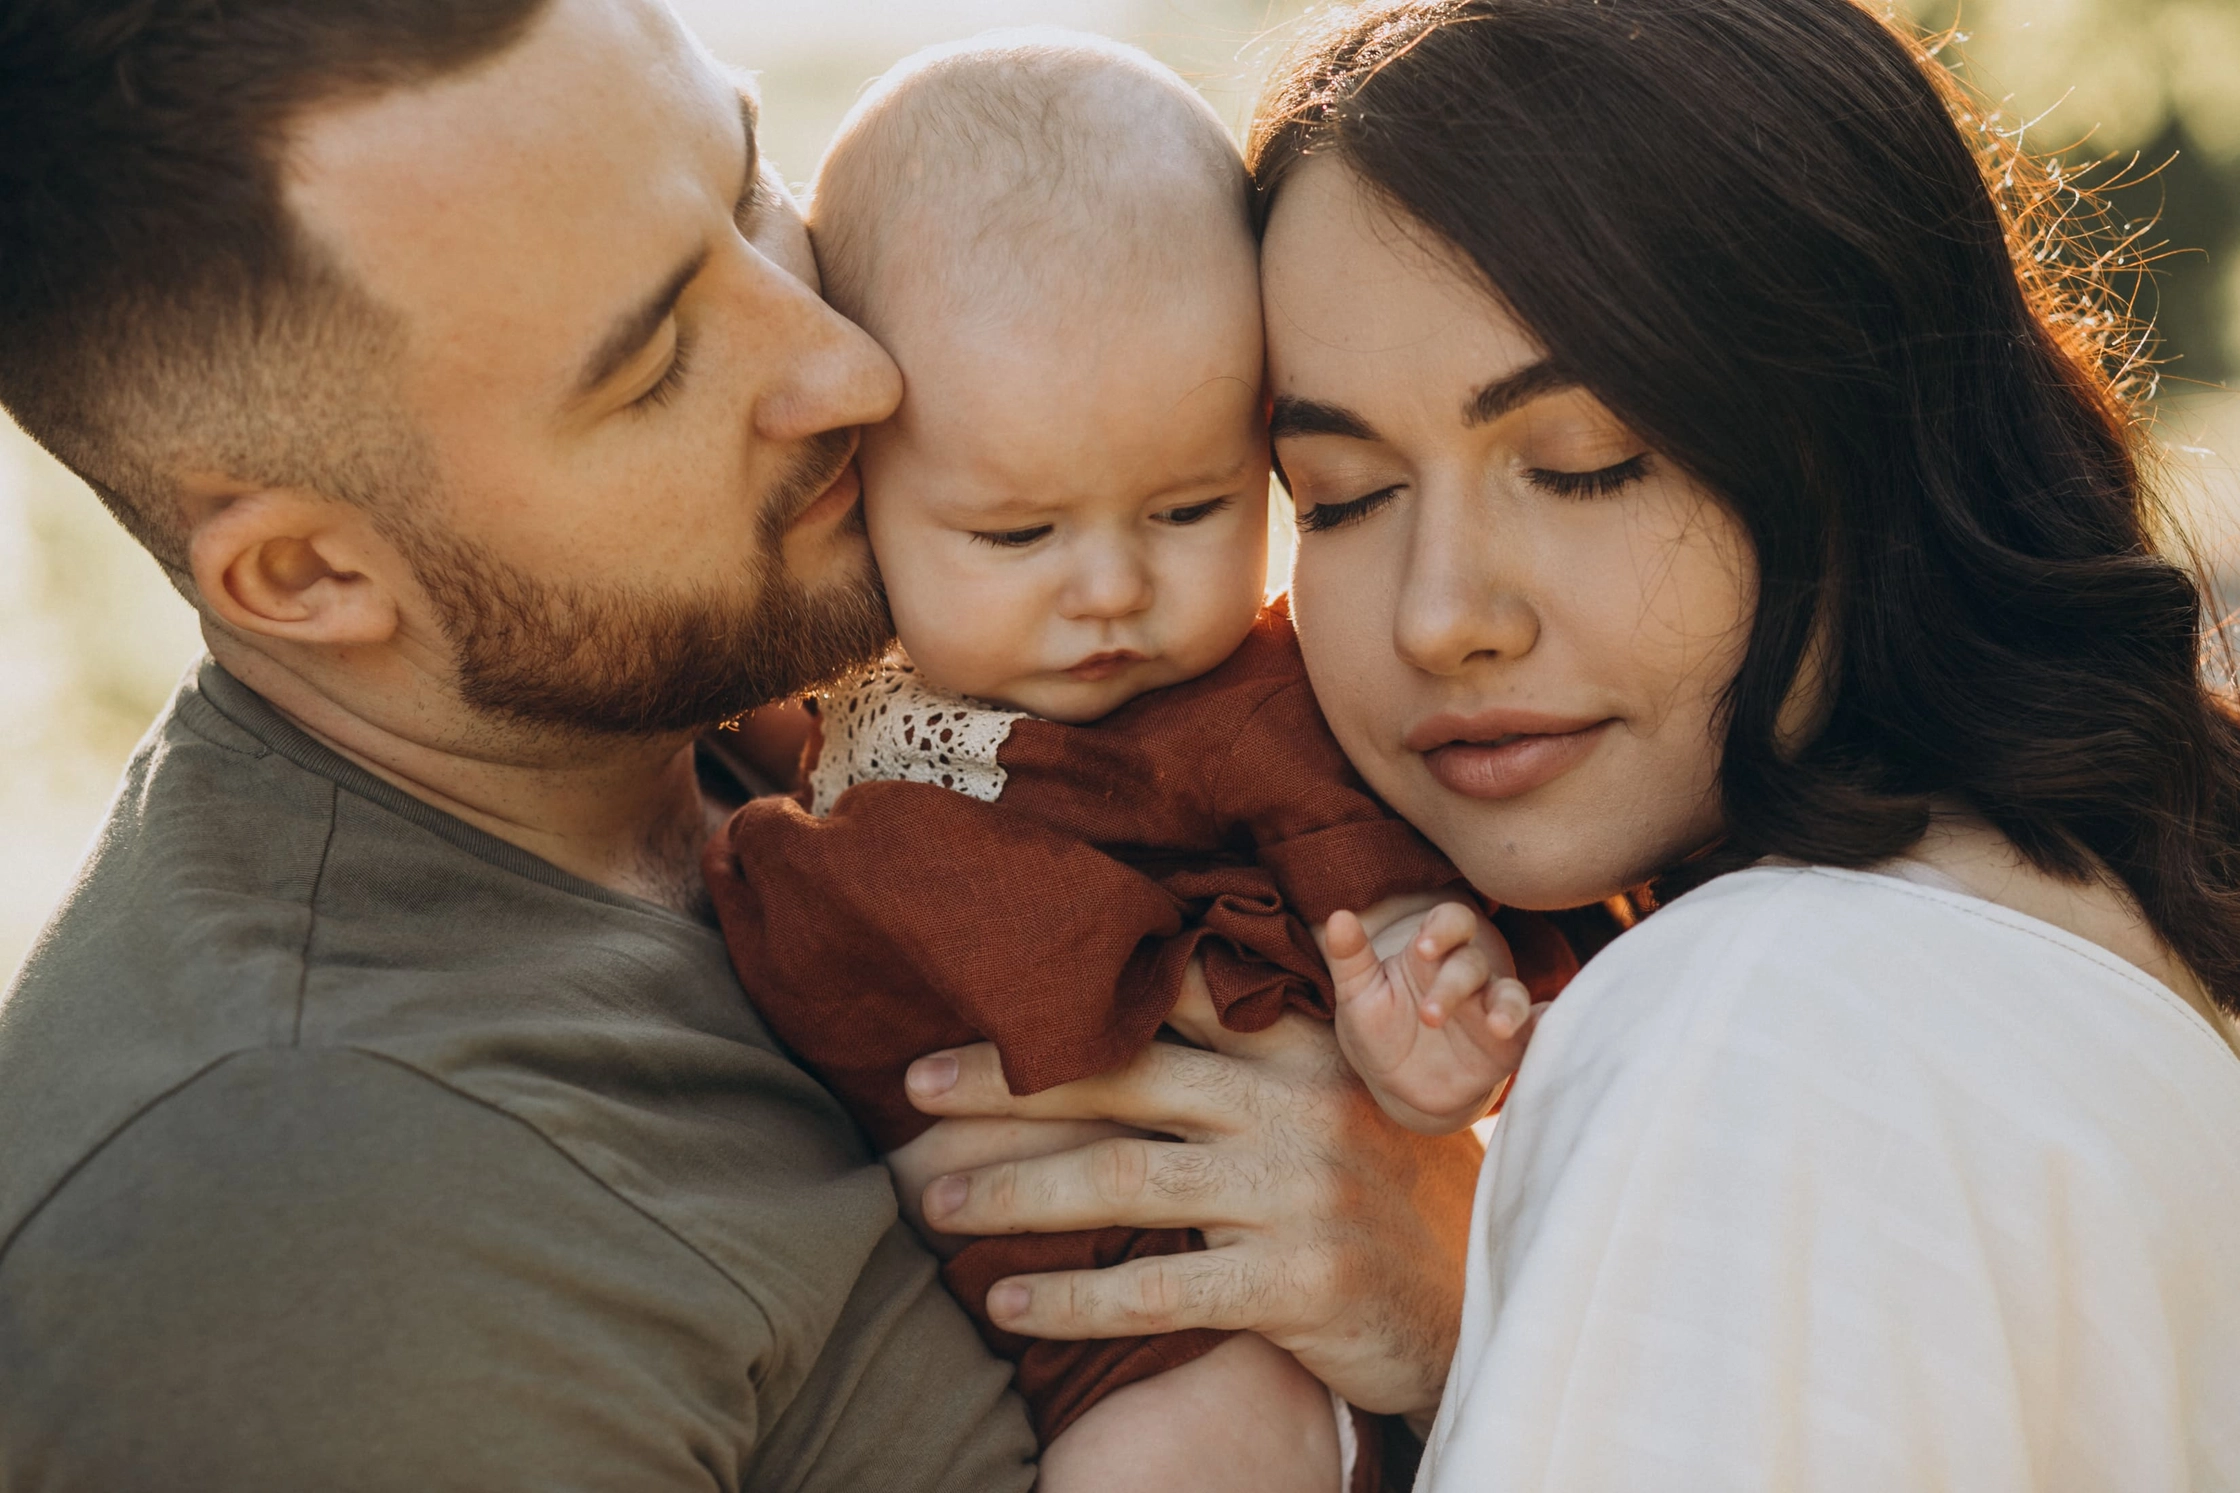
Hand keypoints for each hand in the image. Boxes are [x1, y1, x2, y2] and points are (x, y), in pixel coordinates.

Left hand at [902, 973, 1482, 1416]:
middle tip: (914, 1085)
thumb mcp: (1344, 1097)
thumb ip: (1257, 1054)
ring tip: (935, 1203)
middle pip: (1122, 1076)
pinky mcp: (1297, 1282)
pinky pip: (1156, 1289)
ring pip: (1121, 1178)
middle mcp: (1298, 1104)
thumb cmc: (1390, 1192)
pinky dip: (1071, 1297)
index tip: (981, 994)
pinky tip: (1006, 1301)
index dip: (1070, 995)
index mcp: (1306, 1044)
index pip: (1172, 996)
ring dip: (1013, 1190)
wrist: (1480, 1305)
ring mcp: (1298, 1193)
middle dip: (1006, 1081)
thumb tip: (1138, 1005)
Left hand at [1327, 901, 1537, 1133]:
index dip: (1444, 928)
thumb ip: (1350, 957)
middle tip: (1429, 1016)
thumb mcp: (1358, 995)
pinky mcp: (1510, 1045)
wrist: (1400, 1086)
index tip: (1424, 947)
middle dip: (1454, 984)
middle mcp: (1467, 977)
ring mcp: (1491, 1009)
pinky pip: (1536, 1028)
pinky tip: (1547, 1026)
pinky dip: (1545, 1024)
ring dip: (1507, 1007)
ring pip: (1510, 994)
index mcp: (1432, 955)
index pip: (1451, 921)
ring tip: (1496, 1026)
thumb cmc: (1379, 1030)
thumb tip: (1338, 916)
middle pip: (1473, 963)